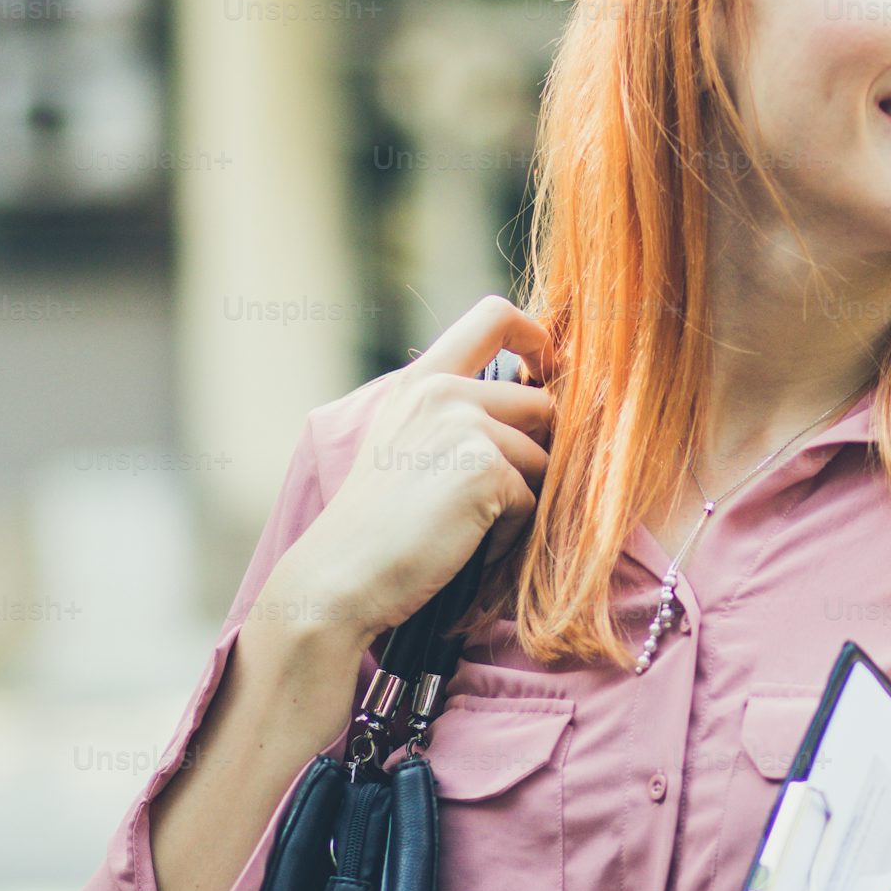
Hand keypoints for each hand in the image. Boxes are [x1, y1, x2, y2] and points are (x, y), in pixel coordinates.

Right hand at [256, 296, 555, 649]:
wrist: (343, 575)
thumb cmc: (379, 522)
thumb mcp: (406, 442)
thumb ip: (458, 412)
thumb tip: (544, 402)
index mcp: (421, 379)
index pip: (494, 315)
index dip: (538, 337)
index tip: (547, 372)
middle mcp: (442, 392)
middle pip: (541, 403)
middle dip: (535, 454)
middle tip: (495, 497)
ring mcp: (464, 427)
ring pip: (542, 458)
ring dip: (521, 500)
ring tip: (468, 525)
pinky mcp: (485, 470)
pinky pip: (531, 501)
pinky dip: (509, 532)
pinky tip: (465, 542)